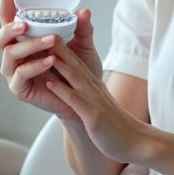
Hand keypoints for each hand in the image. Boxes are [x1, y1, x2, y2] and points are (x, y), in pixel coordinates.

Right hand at [0, 0, 103, 120]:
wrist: (82, 99)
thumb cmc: (77, 69)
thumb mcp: (83, 45)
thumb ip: (82, 28)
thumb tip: (84, 10)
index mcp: (24, 37)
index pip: (9, 15)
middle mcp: (14, 53)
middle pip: (0, 36)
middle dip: (9, 27)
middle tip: (25, 22)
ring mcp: (14, 71)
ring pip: (10, 54)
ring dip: (30, 45)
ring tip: (51, 41)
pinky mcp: (19, 88)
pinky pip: (21, 75)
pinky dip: (35, 66)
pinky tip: (50, 60)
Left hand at [44, 39, 150, 163]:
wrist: (134, 142)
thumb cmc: (113, 124)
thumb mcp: (99, 102)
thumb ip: (86, 90)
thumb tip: (73, 81)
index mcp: (93, 85)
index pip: (75, 61)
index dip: (60, 47)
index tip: (43, 36)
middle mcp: (93, 88)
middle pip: (74, 62)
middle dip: (56, 46)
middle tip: (39, 32)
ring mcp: (94, 101)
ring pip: (74, 76)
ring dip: (57, 62)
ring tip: (41, 49)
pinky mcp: (94, 116)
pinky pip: (75, 100)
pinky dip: (62, 90)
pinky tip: (49, 82)